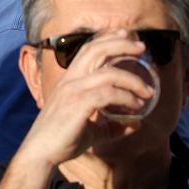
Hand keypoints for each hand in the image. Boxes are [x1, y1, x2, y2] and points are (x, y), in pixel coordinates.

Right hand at [13, 31, 156, 167]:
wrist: (41, 154)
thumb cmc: (62, 141)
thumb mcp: (91, 131)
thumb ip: (112, 125)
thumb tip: (136, 124)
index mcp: (69, 81)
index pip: (88, 50)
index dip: (107, 39)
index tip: (126, 35)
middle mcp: (70, 81)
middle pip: (96, 50)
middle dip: (121, 44)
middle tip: (142, 47)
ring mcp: (73, 91)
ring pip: (109, 73)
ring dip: (132, 79)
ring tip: (148, 91)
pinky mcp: (79, 104)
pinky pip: (109, 94)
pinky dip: (126, 98)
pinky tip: (136, 107)